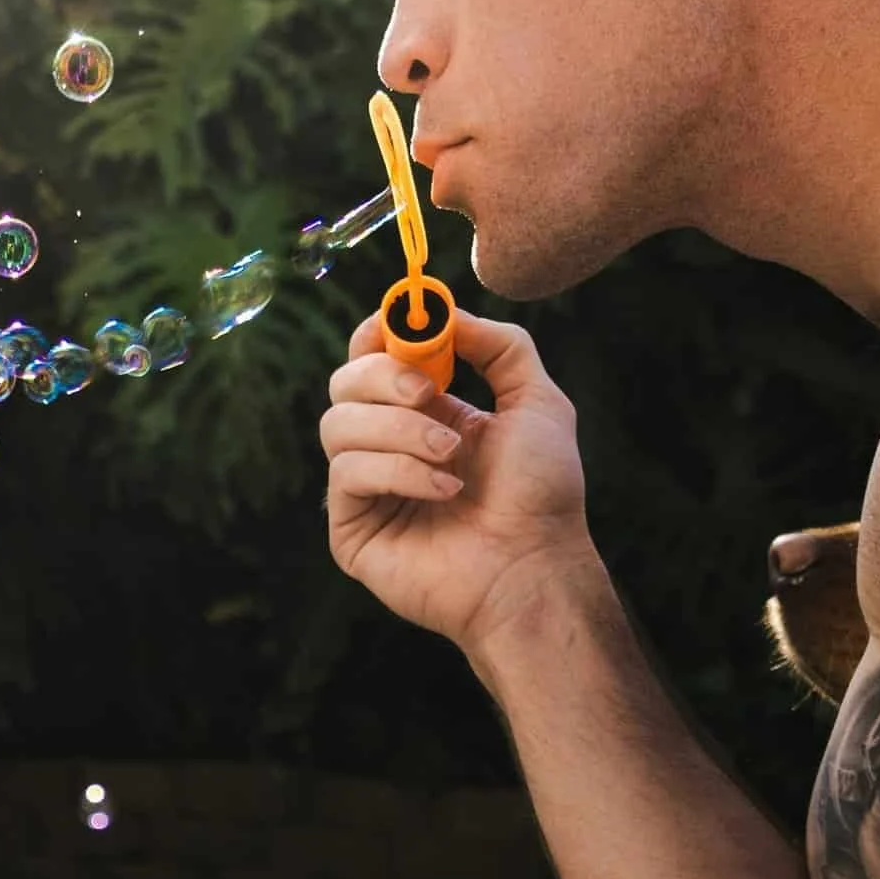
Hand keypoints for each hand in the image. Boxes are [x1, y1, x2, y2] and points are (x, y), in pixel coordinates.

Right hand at [321, 308, 594, 661]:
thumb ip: (500, 346)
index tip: (397, 325)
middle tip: (431, 394)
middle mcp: (390, 445)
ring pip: (337, 425)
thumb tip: (447, 312)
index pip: (372, 357)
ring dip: (399, 430)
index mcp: (425, 413)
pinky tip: (442, 491)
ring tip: (450, 457)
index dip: (378, 334)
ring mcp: (367, 488)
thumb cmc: (542, 494)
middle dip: (383, 377)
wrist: (535, 566)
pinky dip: (396, 472)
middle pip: (343, 382)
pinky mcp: (351, 529)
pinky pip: (345, 474)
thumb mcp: (538, 400)